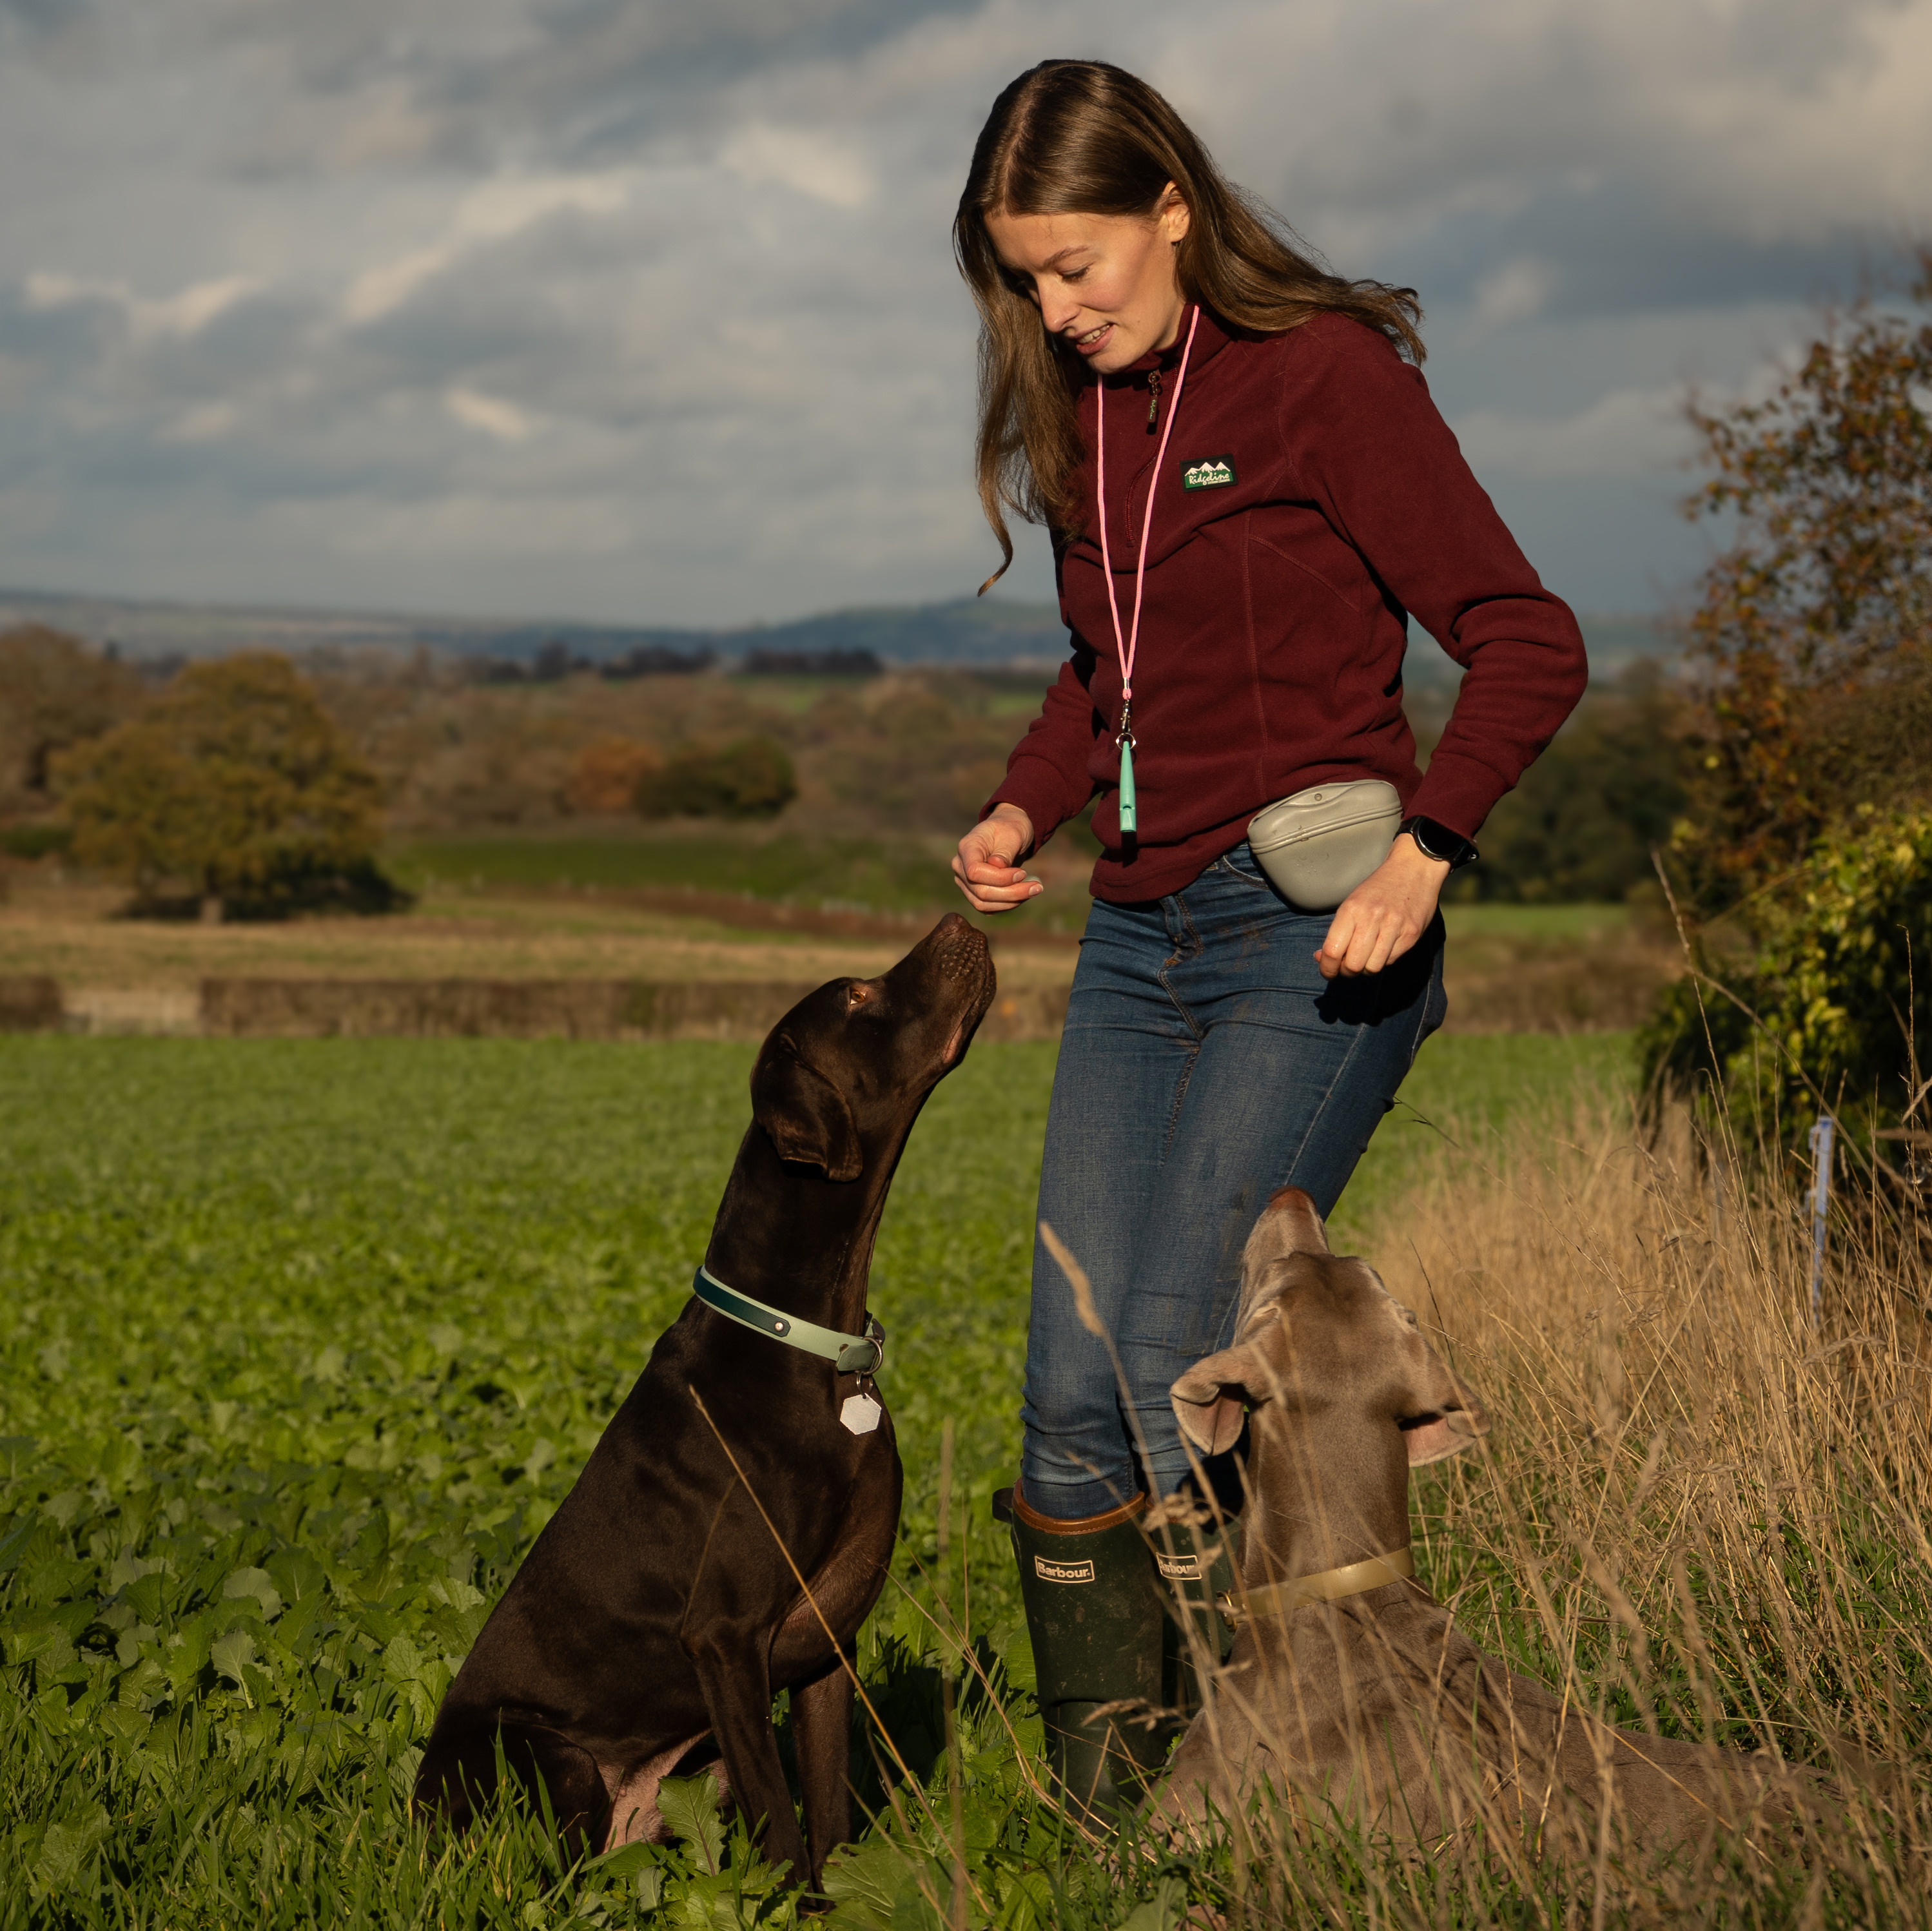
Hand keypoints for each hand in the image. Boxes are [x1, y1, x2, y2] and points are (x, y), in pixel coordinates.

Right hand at [952, 803, 1041, 913]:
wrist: (1008, 832)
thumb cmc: (1010, 829)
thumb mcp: (1013, 833)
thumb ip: (1004, 851)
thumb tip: (997, 865)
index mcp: (967, 848)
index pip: (974, 872)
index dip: (999, 878)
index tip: (1022, 873)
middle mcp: (960, 867)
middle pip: (981, 892)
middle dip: (1012, 893)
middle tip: (1037, 886)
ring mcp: (965, 881)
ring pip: (983, 904)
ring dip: (1012, 902)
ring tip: (1034, 889)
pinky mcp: (974, 892)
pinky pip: (988, 907)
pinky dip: (1007, 905)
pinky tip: (1024, 895)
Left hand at [1314, 834, 1449, 977]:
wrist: (1413, 869)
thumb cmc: (1377, 889)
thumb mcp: (1352, 903)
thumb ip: (1338, 931)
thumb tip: (1321, 958)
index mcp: (1351, 910)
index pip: (1333, 951)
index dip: (1327, 968)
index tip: (1328, 972)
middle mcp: (1372, 918)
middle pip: (1353, 965)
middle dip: (1347, 971)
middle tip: (1347, 966)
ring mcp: (1394, 927)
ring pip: (1373, 968)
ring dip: (1366, 969)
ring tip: (1365, 957)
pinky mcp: (1411, 934)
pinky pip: (1391, 960)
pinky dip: (1383, 959)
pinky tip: (1383, 947)